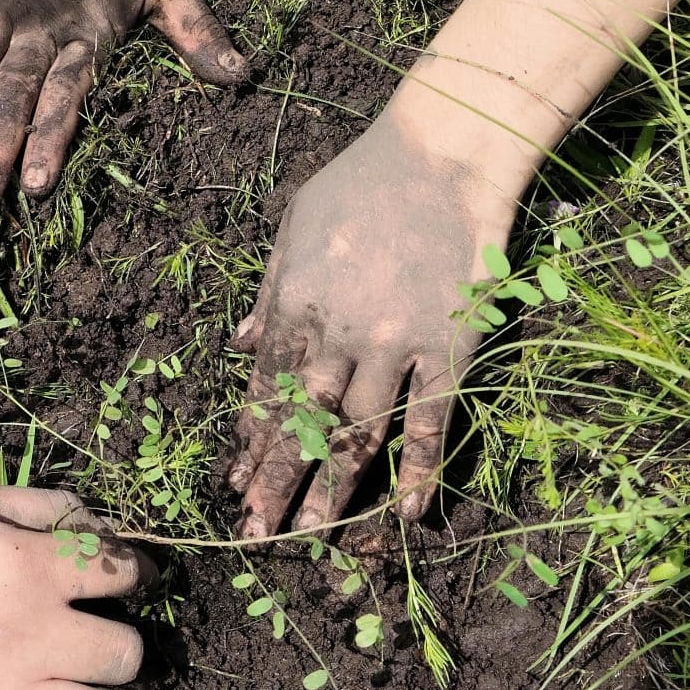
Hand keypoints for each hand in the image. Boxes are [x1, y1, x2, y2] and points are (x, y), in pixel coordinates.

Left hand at [230, 111, 519, 537]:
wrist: (446, 151)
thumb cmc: (364, 181)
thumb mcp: (294, 225)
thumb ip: (269, 290)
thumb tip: (238, 343)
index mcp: (298, 303)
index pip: (266, 388)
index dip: (251, 441)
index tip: (236, 484)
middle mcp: (342, 333)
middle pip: (302, 422)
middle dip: (276, 482)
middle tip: (256, 534)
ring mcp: (399, 344)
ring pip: (359, 432)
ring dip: (333, 489)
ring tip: (313, 538)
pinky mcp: (452, 348)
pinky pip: (432, 420)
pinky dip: (418, 469)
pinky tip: (402, 511)